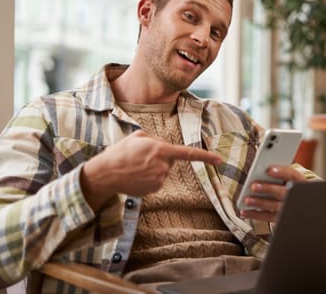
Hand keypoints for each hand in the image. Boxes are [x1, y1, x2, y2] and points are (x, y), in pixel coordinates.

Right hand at [81, 130, 222, 210]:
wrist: (105, 174)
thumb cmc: (120, 152)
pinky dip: (149, 177)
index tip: (220, 160)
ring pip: (164, 170)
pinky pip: (157, 180)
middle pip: (171, 160)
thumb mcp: (138, 136)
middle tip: (141, 156)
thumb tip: (165, 147)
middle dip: (161, 156)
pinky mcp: (154, 189)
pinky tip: (136, 175)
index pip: (188, 154)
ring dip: (154, 167)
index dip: (206, 157)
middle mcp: (162, 166)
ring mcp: (159, 179)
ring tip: (136, 166)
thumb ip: (156, 139)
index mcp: (160, 149)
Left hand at [239, 165, 305, 222]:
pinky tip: (244, 211)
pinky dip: (255, 215)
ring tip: (247, 199)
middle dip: (268, 189)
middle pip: (283, 192)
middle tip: (253, 186)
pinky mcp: (281, 219)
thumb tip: (260, 171)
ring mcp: (289, 209)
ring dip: (260, 203)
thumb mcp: (287, 179)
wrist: (300, 207)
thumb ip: (277, 175)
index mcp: (299, 182)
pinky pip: (267, 217)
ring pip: (275, 206)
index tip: (270, 170)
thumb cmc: (287, 187)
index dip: (282, 172)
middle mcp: (296, 196)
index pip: (293, 175)